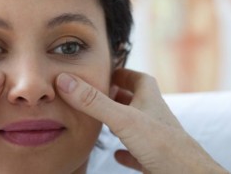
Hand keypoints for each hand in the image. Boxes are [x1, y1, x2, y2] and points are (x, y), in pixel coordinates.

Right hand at [56, 68, 227, 173]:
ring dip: (120, 121)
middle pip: (135, 100)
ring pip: (136, 125)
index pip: (137, 78)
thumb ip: (95, 102)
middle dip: (117, 96)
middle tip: (97, 95)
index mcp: (149, 100)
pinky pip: (138, 152)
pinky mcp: (154, 159)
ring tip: (102, 121)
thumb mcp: (124, 119)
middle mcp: (153, 117)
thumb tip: (66, 80)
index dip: (121, 72)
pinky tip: (118, 154)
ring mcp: (155, 139)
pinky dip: (126, 151)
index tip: (103, 71)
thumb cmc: (164, 146)